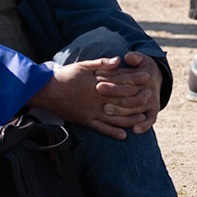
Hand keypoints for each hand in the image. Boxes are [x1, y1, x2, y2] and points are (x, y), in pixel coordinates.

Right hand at [31, 52, 161, 137]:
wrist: (46, 91)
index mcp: (97, 83)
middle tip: (150, 96)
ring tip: (143, 118)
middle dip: (137, 98)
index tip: (147, 77)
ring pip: (115, 116)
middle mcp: (97, 98)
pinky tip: (124, 135)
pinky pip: (101, 129)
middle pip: (122, 99)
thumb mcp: (83, 65)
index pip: (121, 81)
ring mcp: (91, 111)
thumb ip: (101, 63)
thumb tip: (119, 60)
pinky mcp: (85, 120)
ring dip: (130, 118)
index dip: (135, 79)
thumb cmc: (65, 76)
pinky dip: (112, 132)